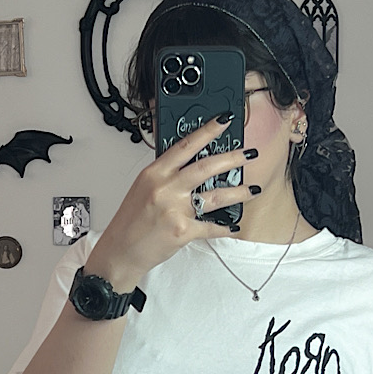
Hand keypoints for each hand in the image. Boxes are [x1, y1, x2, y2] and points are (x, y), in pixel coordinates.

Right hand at [86, 114, 257, 288]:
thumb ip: (165, 174)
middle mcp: (165, 188)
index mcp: (154, 173)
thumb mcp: (143, 188)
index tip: (224, 122)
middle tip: (248, 154)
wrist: (120, 251)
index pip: (185, 145)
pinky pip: (210, 227)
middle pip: (206, 167)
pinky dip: (224, 227)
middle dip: (232, 159)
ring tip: (251, 189)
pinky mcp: (182, 231)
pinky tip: (233, 225)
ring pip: (215, 196)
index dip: (208, 131)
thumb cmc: (130, 222)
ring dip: (237, 192)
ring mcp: (175, 210)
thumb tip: (190, 162)